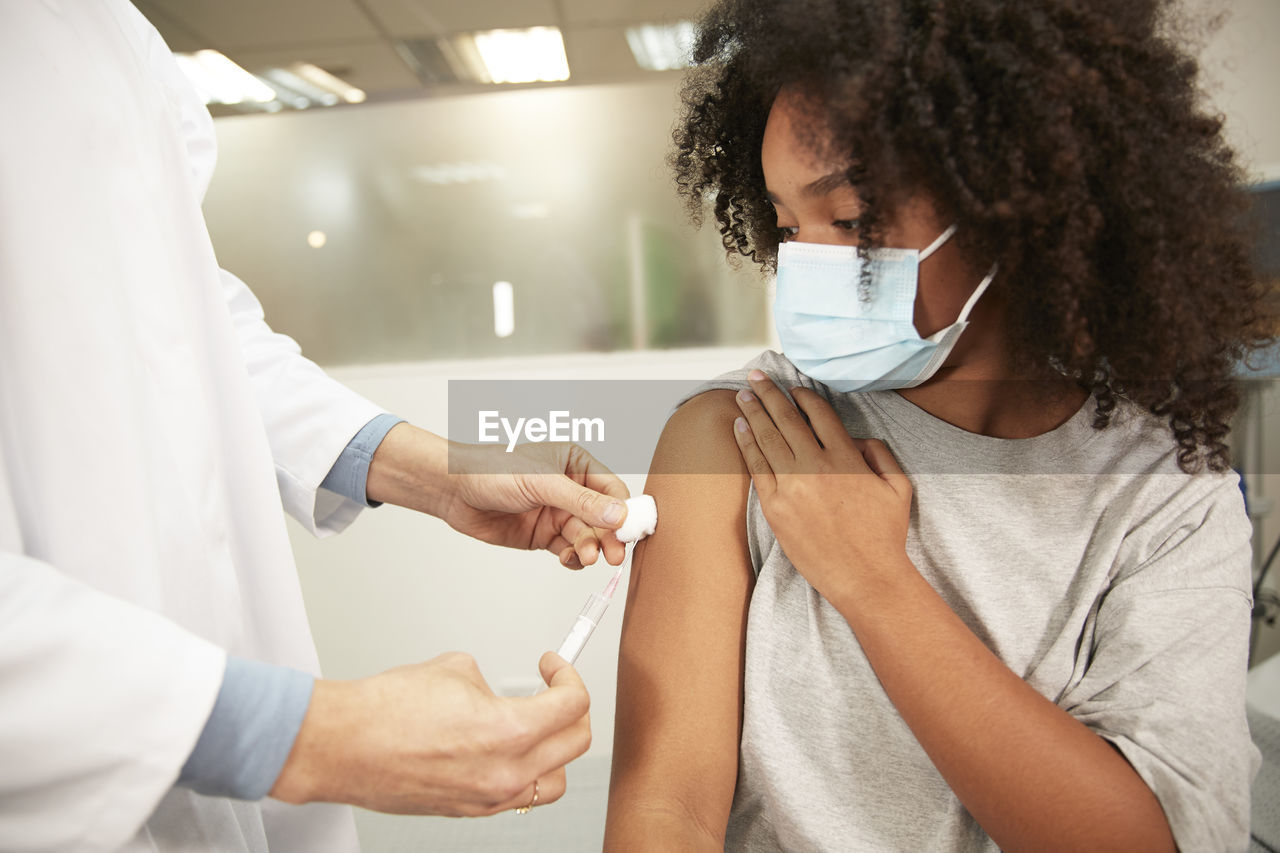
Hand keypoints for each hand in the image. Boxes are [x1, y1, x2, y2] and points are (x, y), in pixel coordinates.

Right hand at [271, 651, 590, 815]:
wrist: (343, 745)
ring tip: (538, 726)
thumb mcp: (454, 670)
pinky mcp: (468, 810)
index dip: (567, 676)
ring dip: (555, 751)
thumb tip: (493, 690)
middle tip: (553, 690)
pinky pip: (517, 796)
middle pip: (575, 743)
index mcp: (510, 731)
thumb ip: (488, 683)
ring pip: (553, 781)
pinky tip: (505, 750)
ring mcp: (488, 796)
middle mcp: (506, 771)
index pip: (573, 705)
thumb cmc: (386, 710)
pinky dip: (523, 772)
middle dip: (571, 709)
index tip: (552, 666)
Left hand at [444, 441, 630, 568]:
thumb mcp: (541, 482)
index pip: (611, 489)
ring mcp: (557, 513)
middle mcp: (570, 488)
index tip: (628, 531)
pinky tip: (570, 560)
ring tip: (585, 556)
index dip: (623, 511)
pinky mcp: (543, 535)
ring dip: (590, 548)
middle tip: (613, 554)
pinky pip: (568, 549)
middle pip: (603, 518)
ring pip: (587, 536)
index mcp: (575, 463)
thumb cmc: (491, 469)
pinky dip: (573, 558)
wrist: (453, 490)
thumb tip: (618, 515)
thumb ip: (581, 501)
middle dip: (609, 536)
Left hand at [731, 370, 912, 605]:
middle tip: (755, 376)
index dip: (804, 396)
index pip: (820, 414)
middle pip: (787, 419)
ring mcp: (792, 486)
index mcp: (847, 457)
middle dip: (768, 393)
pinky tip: (739, 428)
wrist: (866, 578)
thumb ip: (879, 453)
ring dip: (753, 412)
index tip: (793, 388)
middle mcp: (816, 466)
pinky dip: (746, 444)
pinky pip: (756, 467)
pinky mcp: (775, 507)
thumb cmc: (884, 535)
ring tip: (742, 394)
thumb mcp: (898, 487)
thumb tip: (857, 437)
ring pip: (767, 438)